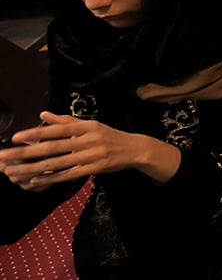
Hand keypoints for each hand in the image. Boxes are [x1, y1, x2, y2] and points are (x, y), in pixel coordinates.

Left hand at [0, 112, 179, 188]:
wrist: (135, 149)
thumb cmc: (109, 136)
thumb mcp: (91, 125)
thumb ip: (66, 121)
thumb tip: (43, 115)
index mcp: (86, 127)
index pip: (58, 129)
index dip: (36, 133)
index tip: (15, 137)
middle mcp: (88, 140)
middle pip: (53, 147)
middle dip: (27, 152)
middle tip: (5, 156)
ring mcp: (91, 155)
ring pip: (58, 163)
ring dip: (33, 168)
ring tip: (14, 171)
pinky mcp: (94, 168)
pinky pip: (69, 174)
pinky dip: (51, 178)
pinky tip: (35, 180)